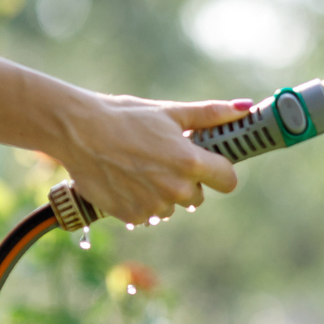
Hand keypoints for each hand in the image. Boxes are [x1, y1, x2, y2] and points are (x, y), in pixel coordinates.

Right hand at [45, 94, 249, 222]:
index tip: (206, 162)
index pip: (228, 181)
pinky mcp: (133, 215)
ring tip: (138, 168)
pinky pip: (148, 215)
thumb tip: (246, 108)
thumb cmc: (125, 116)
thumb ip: (211, 115)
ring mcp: (154, 205)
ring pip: (172, 206)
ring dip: (162, 193)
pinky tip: (125, 180)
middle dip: (186, 181)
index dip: (219, 170)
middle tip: (160, 159)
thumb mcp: (170, 112)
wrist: (77, 131)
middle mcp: (176, 189)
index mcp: (191, 162)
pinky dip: (140, 201)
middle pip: (197, 196)